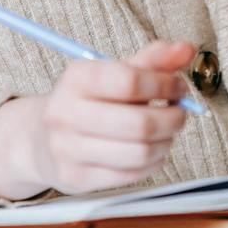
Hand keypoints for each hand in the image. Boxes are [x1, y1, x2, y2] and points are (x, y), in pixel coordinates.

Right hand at [0, 39, 195, 199]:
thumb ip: (153, 60)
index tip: (178, 87)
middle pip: (139, 123)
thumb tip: (186, 49)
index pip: (130, 81)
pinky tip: (152, 151)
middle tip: (180, 113)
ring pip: (140, 153)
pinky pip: (131, 175)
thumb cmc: (88, 101)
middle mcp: (65, 113)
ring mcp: (67, 149)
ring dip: (166, 142)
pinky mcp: (76, 179)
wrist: (40, 139)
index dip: (165, 84)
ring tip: (167, 132)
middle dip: (173, 118)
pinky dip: (153, 163)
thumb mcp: (114, 73)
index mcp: (75, 78)